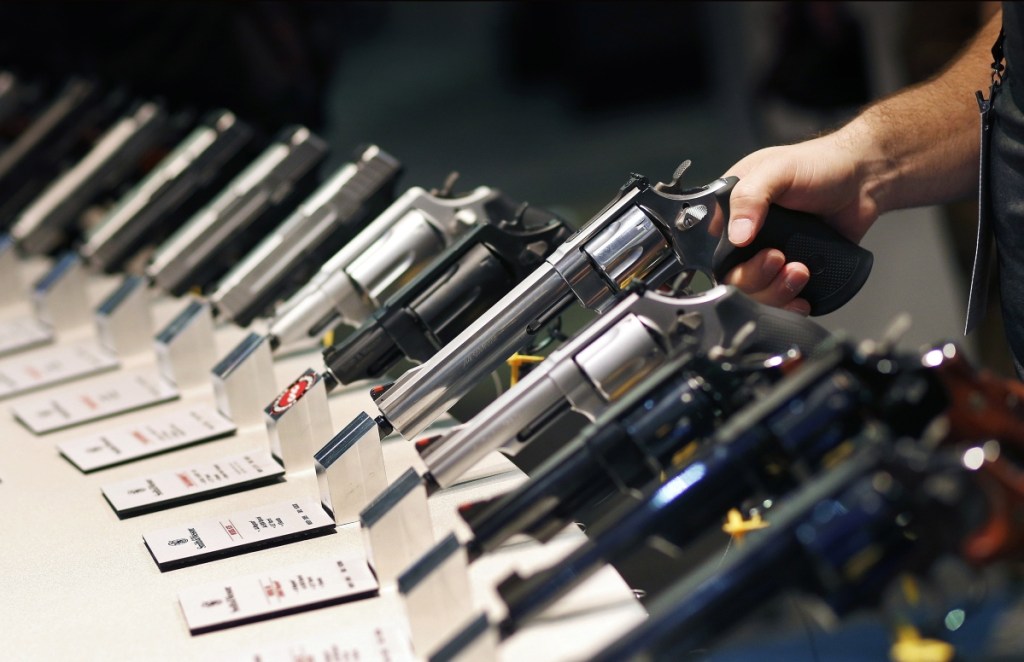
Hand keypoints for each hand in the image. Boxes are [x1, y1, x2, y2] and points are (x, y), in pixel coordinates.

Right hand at [722, 133, 879, 313]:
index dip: (732, 262)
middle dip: (758, 278)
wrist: (863, 181)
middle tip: (782, 260)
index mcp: (734, 211)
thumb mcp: (777, 170)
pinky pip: (781, 298)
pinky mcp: (793, 269)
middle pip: (735, 278)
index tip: (764, 252)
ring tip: (801, 272)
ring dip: (776, 291)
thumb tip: (737, 236)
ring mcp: (771, 255)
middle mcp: (748, 236)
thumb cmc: (820, 165)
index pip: (716, 249)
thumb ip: (750, 197)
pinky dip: (789, 305)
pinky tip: (801, 298)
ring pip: (757, 293)